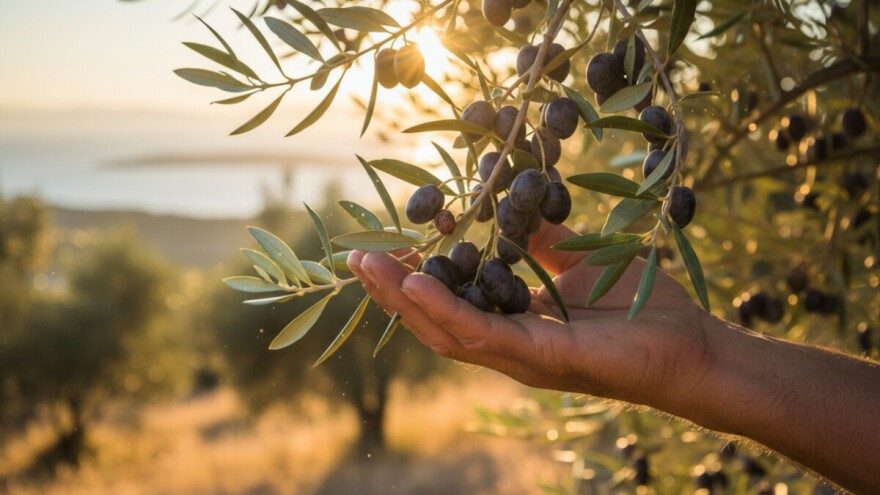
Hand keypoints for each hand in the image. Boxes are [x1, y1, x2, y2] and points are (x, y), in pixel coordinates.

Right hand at [347, 221, 712, 409]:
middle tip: (353, 258)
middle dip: (390, 293)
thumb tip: (516, 202)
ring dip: (402, 300)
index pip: (449, 306)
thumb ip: (543, 238)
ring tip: (368, 266)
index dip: (411, 282)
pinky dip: (443, 310)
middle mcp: (508, 347)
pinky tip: (414, 284)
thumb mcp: (580, 258)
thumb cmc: (641, 305)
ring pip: (444, 333)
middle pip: (432, 323)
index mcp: (514, 325)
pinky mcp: (541, 358)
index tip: (382, 248)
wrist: (691, 345)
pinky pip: (480, 335)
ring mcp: (520, 357)